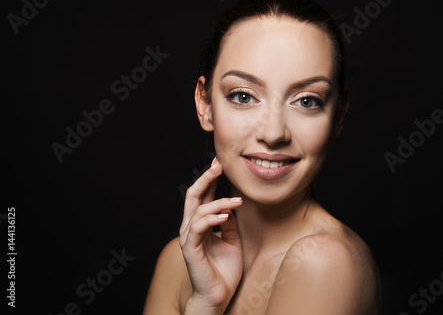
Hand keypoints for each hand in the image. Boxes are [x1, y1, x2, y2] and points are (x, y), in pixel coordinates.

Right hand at [179, 157, 242, 312]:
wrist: (218, 295)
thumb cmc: (224, 269)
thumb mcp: (232, 240)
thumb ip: (229, 223)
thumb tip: (230, 206)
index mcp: (201, 224)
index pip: (203, 196)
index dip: (210, 179)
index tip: (221, 164)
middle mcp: (192, 228)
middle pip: (194, 196)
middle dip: (206, 178)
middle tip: (219, 165)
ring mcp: (189, 238)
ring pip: (198, 210)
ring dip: (218, 202)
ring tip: (237, 201)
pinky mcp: (190, 249)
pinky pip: (198, 228)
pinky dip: (211, 219)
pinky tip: (225, 216)